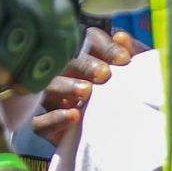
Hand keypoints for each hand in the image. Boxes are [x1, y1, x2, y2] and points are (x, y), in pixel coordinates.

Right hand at [29, 27, 134, 146]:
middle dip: (85, 65)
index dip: (105, 47)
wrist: (117, 132)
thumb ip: (130, 53)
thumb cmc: (123, 93)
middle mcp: (63, 72)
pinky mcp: (46, 125)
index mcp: (85, 54)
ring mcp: (51, 98)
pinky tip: (74, 115)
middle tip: (103, 74)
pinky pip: (40, 122)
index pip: (89, 40)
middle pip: (66, 61)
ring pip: (49, 87)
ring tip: (86, 91)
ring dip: (67, 87)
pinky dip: (54, 118)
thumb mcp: (131, 74)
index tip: (124, 59)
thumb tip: (122, 39)